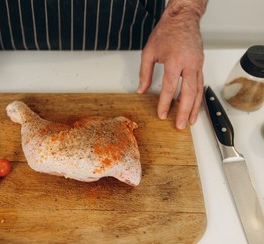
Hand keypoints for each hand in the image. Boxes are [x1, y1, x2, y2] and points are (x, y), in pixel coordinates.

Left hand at [137, 2, 205, 129]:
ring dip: (195, 108)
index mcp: (175, 60)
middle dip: (185, 111)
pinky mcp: (201, 64)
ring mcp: (198, 64)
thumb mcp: (149, 52)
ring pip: (199, 90)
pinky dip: (198, 97)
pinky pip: (201, 84)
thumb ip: (145, 73)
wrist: (182, 19)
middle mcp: (189, 63)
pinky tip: (194, 107)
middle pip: (189, 92)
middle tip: (181, 125)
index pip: (170, 86)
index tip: (162, 114)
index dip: (165, 102)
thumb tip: (142, 90)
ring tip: (191, 121)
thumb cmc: (166, 32)